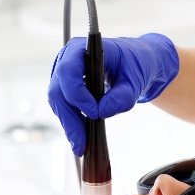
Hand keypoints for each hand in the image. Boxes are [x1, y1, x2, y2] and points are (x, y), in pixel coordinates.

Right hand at [48, 34, 178, 155]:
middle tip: (81, 144)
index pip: (68, 71)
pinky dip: (72, 124)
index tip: (93, 113)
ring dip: (69, 126)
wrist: (135, 64)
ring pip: (58, 103)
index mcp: (83, 49)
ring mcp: (64, 75)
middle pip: (58, 92)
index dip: (77, 94)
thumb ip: (122, 97)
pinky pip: (64, 108)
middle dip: (70, 120)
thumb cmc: (135, 65)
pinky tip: (81, 138)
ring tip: (81, 146)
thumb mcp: (135, 82)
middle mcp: (68, 60)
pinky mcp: (67, 89)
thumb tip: (101, 112)